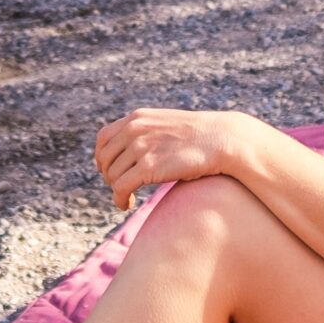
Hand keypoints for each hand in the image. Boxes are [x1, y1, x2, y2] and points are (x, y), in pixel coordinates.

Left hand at [93, 108, 254, 212]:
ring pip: (112, 175)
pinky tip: (127, 205)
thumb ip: (148, 133)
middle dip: (109, 176)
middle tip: (121, 187)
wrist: (221, 139)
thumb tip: (136, 150)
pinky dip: (120, 199)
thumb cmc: (199, 137)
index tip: (109, 171)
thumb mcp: (167, 125)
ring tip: (127, 198)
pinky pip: (121, 187)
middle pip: (105, 158)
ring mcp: (141, 147)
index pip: (103, 138)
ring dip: (116, 190)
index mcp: (138, 118)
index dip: (102, 157)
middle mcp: (135, 129)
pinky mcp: (149, 167)